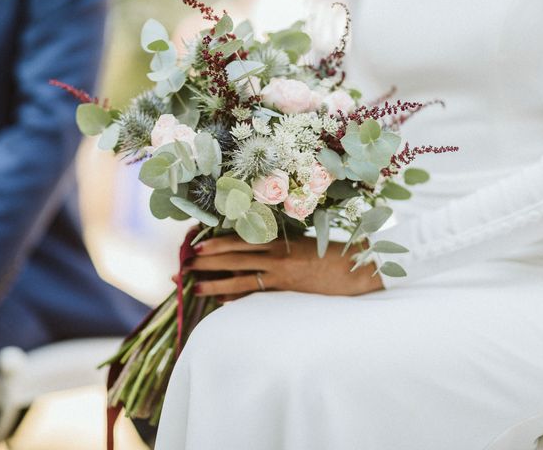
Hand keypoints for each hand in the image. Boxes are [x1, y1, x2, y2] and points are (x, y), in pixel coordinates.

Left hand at [184, 235, 383, 300]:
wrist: (355, 269)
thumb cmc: (329, 251)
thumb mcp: (301, 240)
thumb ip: (276, 240)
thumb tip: (250, 241)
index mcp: (279, 239)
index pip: (240, 240)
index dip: (216, 243)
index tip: (196, 245)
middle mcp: (276, 256)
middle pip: (234, 259)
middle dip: (208, 263)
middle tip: (186, 267)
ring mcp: (281, 276)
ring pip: (241, 279)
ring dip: (216, 283)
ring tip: (196, 288)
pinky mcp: (287, 293)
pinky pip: (257, 296)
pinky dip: (239, 299)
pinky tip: (223, 303)